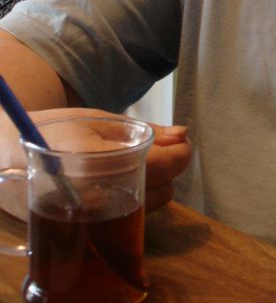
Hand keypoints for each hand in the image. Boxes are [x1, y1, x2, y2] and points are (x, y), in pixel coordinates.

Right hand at [0, 108, 191, 218]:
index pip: (162, 167)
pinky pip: (127, 218)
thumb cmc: (56, 130)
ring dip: (152, 187)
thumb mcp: (101, 120)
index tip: (183, 143)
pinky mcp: (85, 230)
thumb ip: (146, 130)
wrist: (7, 154)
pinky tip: (119, 183)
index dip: (181, 154)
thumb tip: (182, 135)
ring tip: (134, 165)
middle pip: (162, 192)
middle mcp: (96, 198)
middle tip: (158, 150)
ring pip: (148, 208)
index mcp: (101, 163)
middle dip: (168, 170)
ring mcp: (90, 219)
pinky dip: (133, 200)